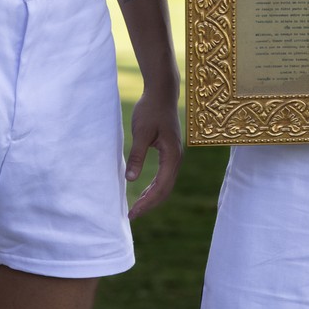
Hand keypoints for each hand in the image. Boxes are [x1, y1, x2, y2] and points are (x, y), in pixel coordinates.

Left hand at [125, 87, 182, 219]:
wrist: (162, 93)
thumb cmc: (151, 110)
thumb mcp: (141, 132)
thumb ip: (138, 155)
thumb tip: (131, 180)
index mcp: (172, 155)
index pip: (161, 187)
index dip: (147, 202)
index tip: (132, 213)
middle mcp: (177, 158)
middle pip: (166, 189)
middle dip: (150, 204)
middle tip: (132, 215)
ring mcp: (175, 156)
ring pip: (166, 184)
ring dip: (153, 197)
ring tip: (137, 207)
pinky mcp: (170, 152)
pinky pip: (165, 176)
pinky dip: (155, 187)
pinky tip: (144, 191)